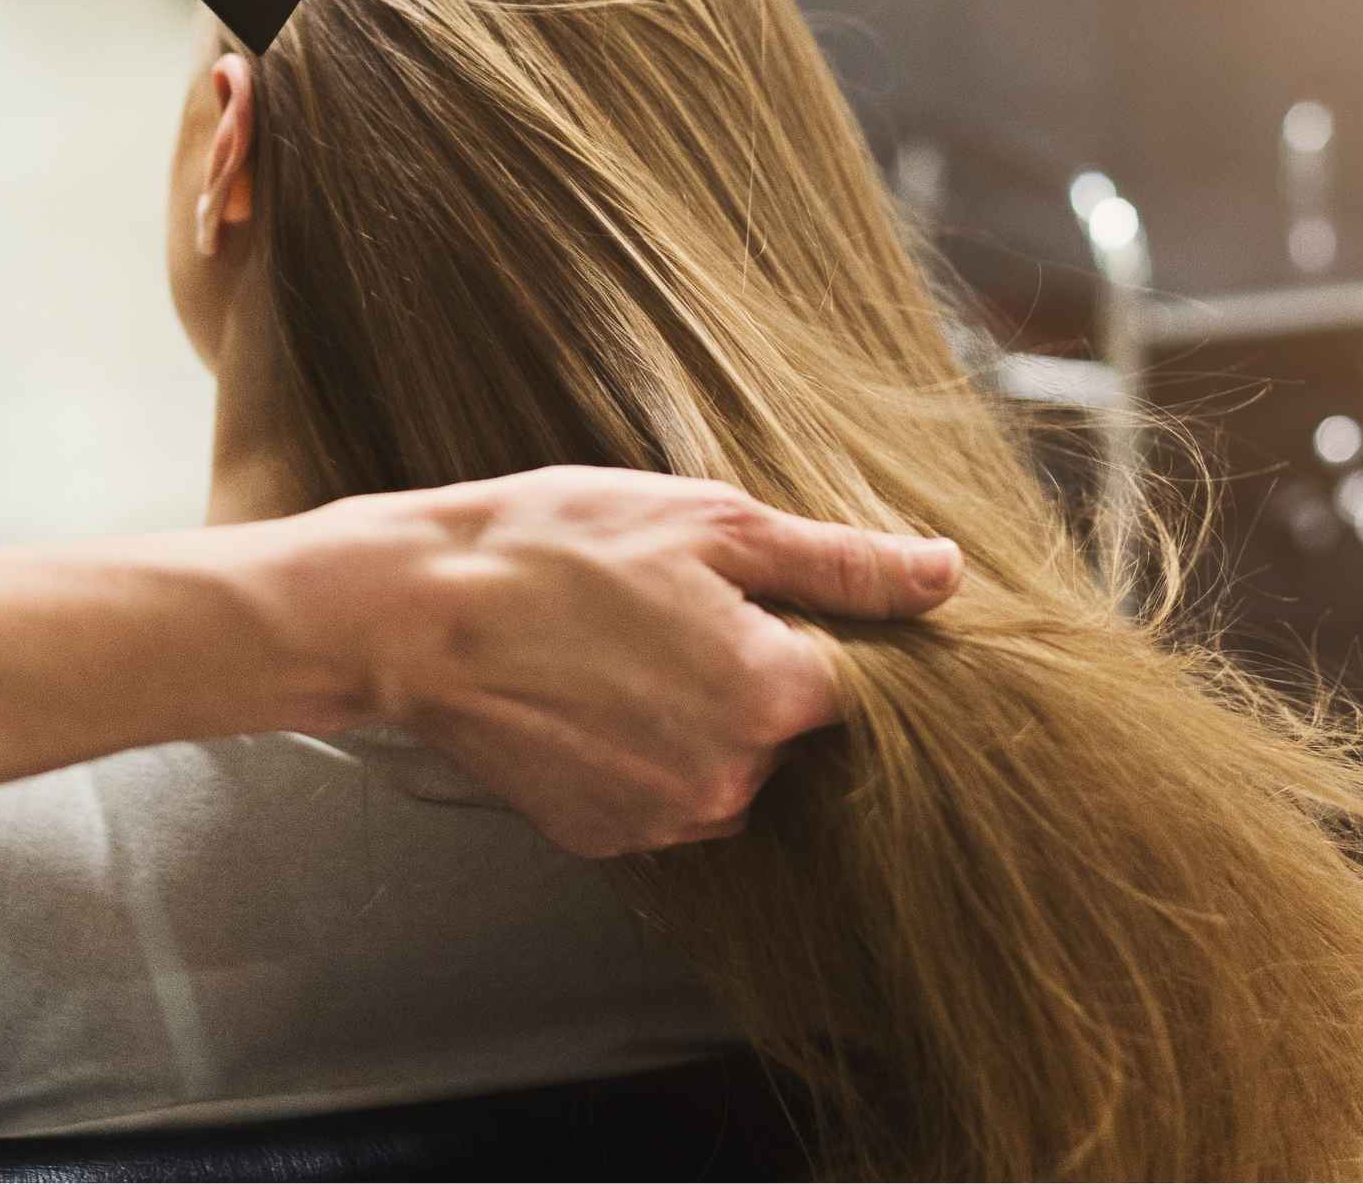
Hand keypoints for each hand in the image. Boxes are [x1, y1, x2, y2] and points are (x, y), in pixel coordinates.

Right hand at [322, 468, 961, 856]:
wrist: (415, 613)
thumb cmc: (555, 547)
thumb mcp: (709, 523)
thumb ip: (840, 563)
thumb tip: (947, 575)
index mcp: (772, 695)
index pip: (859, 684)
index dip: (814, 631)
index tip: (759, 597)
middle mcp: (731, 778)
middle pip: (786, 727)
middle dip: (748, 670)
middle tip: (667, 606)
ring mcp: (663, 819)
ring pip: (725, 765)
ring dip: (694, 715)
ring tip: (616, 647)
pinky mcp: (604, 838)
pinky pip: (659, 796)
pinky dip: (637, 753)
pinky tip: (584, 695)